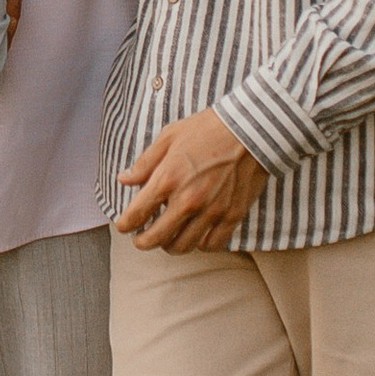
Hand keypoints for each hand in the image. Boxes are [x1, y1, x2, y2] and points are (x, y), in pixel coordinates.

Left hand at [115, 108, 265, 254]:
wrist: (250, 129)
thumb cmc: (207, 129)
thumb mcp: (169, 136)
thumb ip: (145, 162)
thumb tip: (123, 179)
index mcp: (168, 179)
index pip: (136, 214)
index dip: (124, 225)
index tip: (124, 226)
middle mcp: (187, 200)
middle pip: (156, 239)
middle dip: (142, 242)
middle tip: (141, 239)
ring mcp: (211, 210)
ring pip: (183, 246)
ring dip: (170, 245)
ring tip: (168, 237)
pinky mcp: (232, 215)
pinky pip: (212, 244)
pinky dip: (200, 245)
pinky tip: (196, 235)